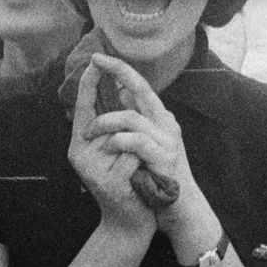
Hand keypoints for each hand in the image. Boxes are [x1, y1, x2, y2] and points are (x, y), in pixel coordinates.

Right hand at [67, 61, 157, 233]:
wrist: (128, 224)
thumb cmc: (126, 183)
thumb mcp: (116, 152)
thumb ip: (115, 123)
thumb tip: (123, 88)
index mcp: (81, 144)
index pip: (82, 106)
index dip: (89, 82)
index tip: (97, 60)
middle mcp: (80, 155)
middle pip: (109, 122)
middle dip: (129, 135)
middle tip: (130, 160)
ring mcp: (92, 170)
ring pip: (124, 140)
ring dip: (138, 153)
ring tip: (135, 173)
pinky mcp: (108, 183)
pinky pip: (134, 158)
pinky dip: (143, 167)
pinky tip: (140, 183)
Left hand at [84, 54, 199, 217]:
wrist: (178, 210)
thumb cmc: (157, 177)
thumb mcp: (146, 144)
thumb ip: (137, 120)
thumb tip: (121, 94)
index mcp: (160, 118)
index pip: (140, 85)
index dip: (120, 68)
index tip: (98, 56)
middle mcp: (167, 123)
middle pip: (142, 88)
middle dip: (118, 71)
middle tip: (95, 61)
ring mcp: (168, 140)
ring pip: (131, 117)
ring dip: (104, 122)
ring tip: (88, 134)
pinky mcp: (164, 158)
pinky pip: (136, 142)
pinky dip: (118, 142)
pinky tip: (107, 147)